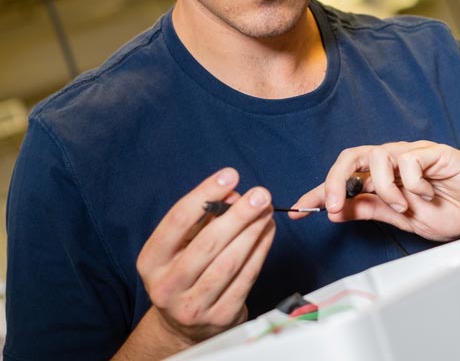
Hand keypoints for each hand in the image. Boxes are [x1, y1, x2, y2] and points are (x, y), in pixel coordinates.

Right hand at [136, 167, 274, 345]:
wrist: (183, 325)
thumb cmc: (184, 269)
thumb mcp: (181, 244)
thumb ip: (203, 218)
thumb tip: (233, 195)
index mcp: (151, 260)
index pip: (178, 220)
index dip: (205, 194)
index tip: (230, 175)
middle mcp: (167, 285)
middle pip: (207, 243)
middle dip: (238, 215)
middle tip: (260, 194)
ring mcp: (193, 306)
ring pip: (230, 262)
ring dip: (253, 231)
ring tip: (267, 210)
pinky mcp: (220, 318)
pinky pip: (246, 278)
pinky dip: (260, 251)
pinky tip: (268, 232)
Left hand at [292, 141, 459, 241]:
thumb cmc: (448, 211)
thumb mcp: (403, 220)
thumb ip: (372, 210)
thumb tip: (336, 210)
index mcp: (381, 178)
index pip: (343, 180)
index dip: (318, 192)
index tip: (297, 210)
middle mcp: (392, 162)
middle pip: (351, 156)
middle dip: (333, 181)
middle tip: (330, 207)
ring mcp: (411, 154)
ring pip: (377, 156)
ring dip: (383, 187)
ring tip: (402, 206)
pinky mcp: (432, 151)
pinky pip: (408, 160)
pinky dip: (411, 183)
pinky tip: (427, 194)